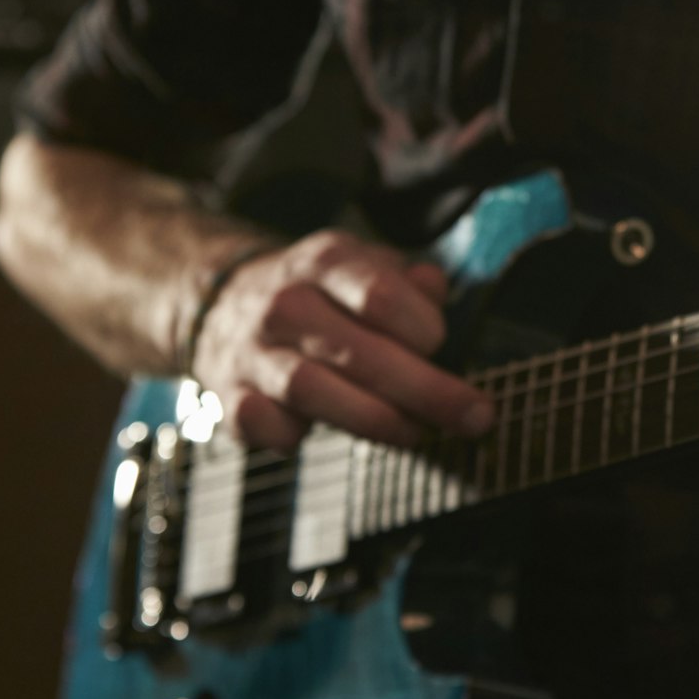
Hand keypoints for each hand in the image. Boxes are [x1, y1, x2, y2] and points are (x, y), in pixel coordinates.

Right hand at [191, 231, 494, 451]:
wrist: (223, 301)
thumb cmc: (319, 294)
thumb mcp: (363, 267)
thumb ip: (408, 282)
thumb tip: (435, 290)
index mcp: (325, 262)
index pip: (380, 296)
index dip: (424, 329)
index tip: (443, 346)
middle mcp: (286, 303)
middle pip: (359, 352)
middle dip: (427, 391)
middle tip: (474, 417)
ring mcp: (253, 352)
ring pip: (313, 390)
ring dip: (376, 420)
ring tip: (417, 433)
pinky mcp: (230, 396)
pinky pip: (260, 424)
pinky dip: (290, 436)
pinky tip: (319, 436)